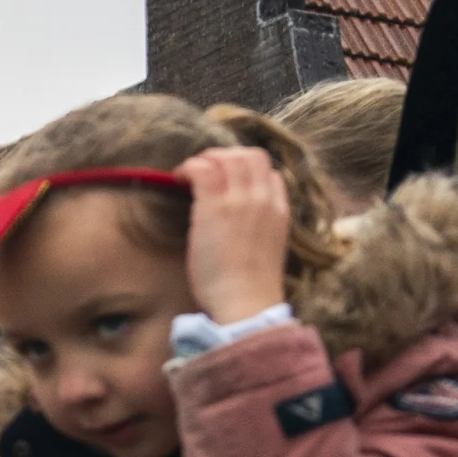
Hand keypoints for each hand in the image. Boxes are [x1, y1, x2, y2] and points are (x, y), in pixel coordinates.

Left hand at [179, 145, 293, 324]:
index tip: (227, 179)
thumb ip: (263, 226)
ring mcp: (240, 199)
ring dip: (204, 159)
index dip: (246, 170)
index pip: (270, 172)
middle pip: (250, 156)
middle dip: (225, 156)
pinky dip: (188, 167)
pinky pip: (202, 169)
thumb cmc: (250, 286)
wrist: (246, 300)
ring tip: (188, 174)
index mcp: (279, 209)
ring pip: (226, 157)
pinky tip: (177, 179)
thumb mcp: (269, 248)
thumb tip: (246, 218)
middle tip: (204, 169)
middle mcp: (263, 198)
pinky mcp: (214, 206)